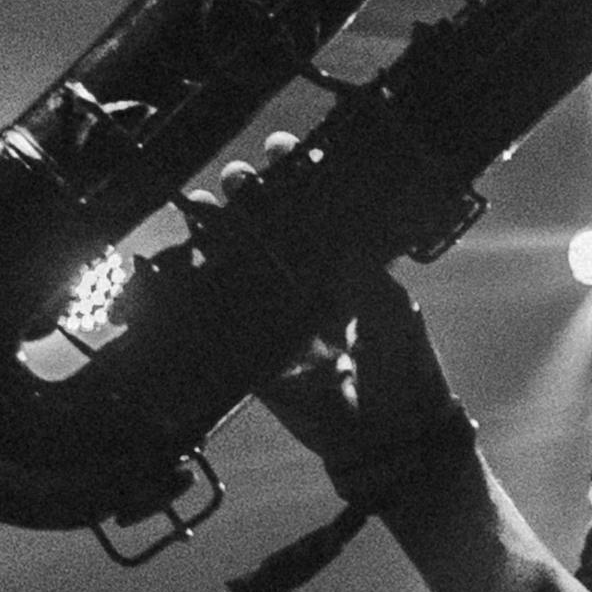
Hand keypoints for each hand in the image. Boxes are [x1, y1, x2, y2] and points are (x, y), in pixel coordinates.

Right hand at [199, 134, 472, 506]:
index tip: (284, 149)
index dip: (299, 180)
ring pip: (244, 273)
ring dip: (222, 241)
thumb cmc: (407, 371)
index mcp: (350, 272)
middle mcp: (313, 291)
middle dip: (254, 201)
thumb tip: (336, 232)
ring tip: (206, 209)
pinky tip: (185, 270)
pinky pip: (226, 330)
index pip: (317, 215)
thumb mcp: (390, 311)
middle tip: (240, 178)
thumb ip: (362, 272)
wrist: (392, 442)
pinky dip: (204, 303)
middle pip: (274, 235)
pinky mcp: (259, 361)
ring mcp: (283, 324)